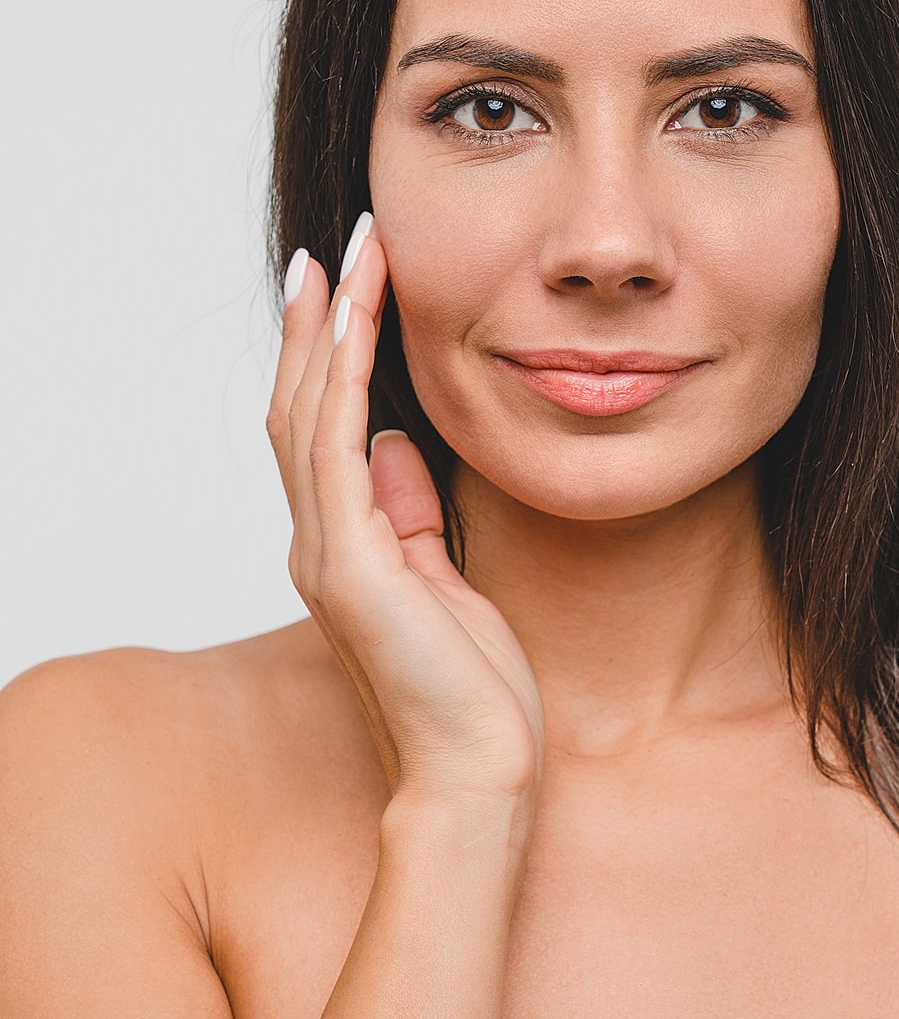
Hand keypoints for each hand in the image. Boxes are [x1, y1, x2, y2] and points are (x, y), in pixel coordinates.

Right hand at [267, 214, 545, 801]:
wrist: (477, 769)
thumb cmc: (469, 686)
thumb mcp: (443, 576)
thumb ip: (410, 510)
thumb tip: (395, 443)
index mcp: (342, 545)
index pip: (322, 429)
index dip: (329, 356)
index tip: (348, 288)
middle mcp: (319, 541)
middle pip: (302, 408)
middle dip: (321, 324)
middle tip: (338, 249)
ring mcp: (326, 551)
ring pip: (310, 414)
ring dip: (329, 331)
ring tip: (348, 260)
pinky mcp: (351, 562)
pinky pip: (338, 446)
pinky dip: (345, 376)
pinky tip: (360, 323)